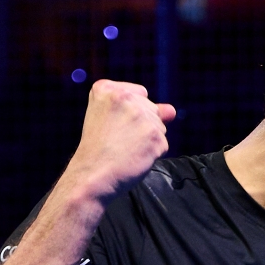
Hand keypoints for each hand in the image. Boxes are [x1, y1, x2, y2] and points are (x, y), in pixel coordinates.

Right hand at [63, 80, 176, 201]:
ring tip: (125, 149)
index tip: (114, 126)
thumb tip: (172, 111)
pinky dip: (153, 154)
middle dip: (141, 126)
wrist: (92, 175)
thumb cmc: (98, 150)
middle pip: (152, 109)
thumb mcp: (108, 118)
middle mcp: (125, 97)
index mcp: (107, 88)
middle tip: (118, 140)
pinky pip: (163, 144)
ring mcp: (141, 115)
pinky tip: (134, 157)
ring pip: (160, 126)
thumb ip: (142, 107)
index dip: (131, 113)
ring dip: (148, 140)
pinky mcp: (154, 135)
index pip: (140, 93)